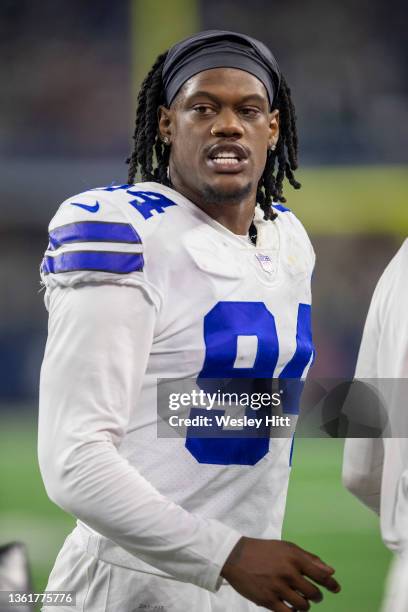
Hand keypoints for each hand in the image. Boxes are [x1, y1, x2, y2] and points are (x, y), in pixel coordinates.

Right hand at [221, 537, 340, 610]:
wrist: (236, 556)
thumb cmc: (264, 551)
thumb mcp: (287, 548)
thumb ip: (309, 559)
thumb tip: (330, 571)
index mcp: (294, 558)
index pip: (320, 574)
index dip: (331, 584)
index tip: (336, 589)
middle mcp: (288, 572)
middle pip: (313, 593)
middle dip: (316, 596)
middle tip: (312, 595)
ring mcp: (277, 587)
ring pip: (303, 606)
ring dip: (305, 605)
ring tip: (300, 600)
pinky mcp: (267, 600)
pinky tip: (290, 607)